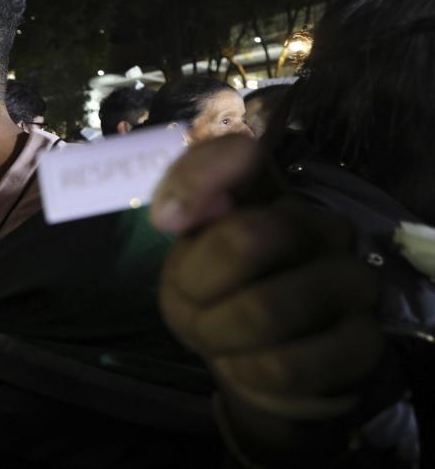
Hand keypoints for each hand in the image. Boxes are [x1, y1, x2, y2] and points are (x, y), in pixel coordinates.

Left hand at [151, 137, 382, 454]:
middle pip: (245, 239)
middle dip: (197, 290)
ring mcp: (351, 280)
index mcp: (272, 194)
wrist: (262, 363)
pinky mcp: (364, 340)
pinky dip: (248, 372)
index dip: (196, 180)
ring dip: (219, 338)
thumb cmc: (219, 294)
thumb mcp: (186, 256)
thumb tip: (172, 213)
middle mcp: (322, 225)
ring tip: (220, 342)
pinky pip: (287, 363)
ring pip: (265, 310)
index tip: (166, 220)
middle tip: (191, 313)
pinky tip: (247, 365)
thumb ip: (181, 217)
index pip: (242, 156)